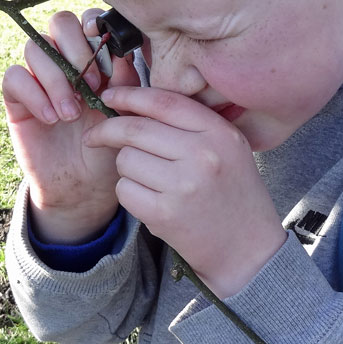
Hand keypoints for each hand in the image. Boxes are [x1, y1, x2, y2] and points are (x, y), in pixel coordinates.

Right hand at [3, 9, 140, 242]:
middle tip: (93, 86)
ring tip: (72, 114)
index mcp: (95, 57)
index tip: (111, 67)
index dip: (98, 32)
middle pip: (60, 22)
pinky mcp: (17, 98)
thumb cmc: (111, 147)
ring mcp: (39, 77)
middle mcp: (65, 60)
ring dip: (57, 79)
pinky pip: (15, 76)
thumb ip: (126, 82)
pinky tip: (53, 119)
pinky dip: (35, 95)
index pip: (90, 20)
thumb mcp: (126, 114)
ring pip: (35, 48)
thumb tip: (120, 52)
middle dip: (76, 49)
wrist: (86, 187)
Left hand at [86, 85, 287, 296]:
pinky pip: (125, 190)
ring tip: (151, 182)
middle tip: (95, 137)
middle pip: (135, 129)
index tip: (109, 95)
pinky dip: (129, 194)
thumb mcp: (228, 148)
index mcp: (219, 133)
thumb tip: (134, 103)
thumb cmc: (233, 193)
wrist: (247, 248)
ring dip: (127, 169)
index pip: (164, 102)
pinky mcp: (165, 214)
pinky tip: (151, 201)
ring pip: (126, 160)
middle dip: (108, 131)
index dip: (129, 95)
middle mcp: (203, 154)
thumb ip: (191, 124)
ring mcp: (183, 185)